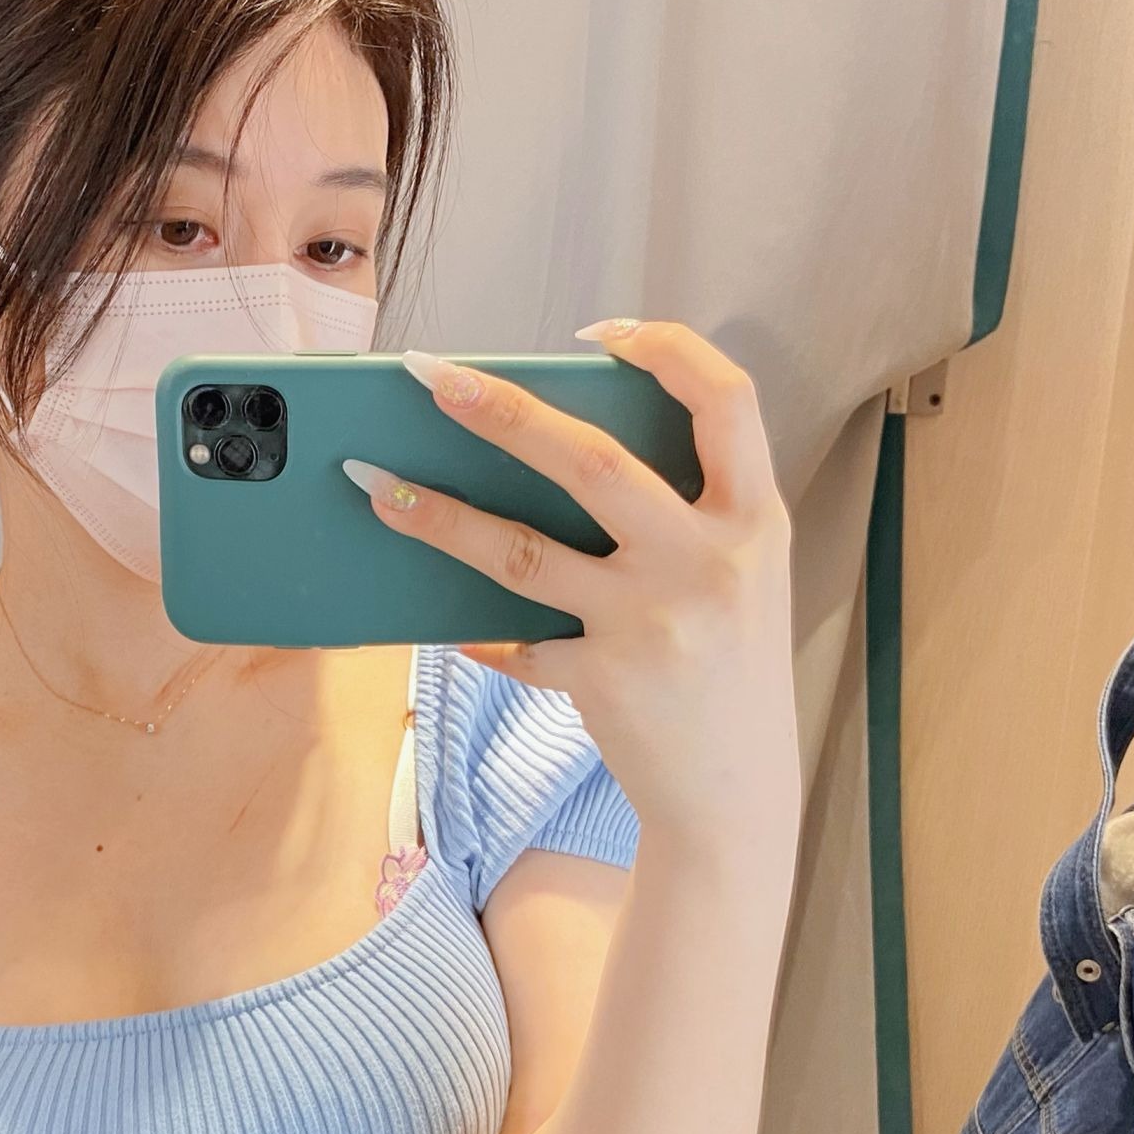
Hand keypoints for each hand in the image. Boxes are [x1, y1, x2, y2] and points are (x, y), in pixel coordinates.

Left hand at [349, 323, 799, 847]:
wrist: (736, 800)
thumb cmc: (729, 676)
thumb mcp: (742, 581)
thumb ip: (686, 519)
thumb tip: (560, 459)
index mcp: (755, 520)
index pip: (726, 400)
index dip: (665, 350)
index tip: (600, 333)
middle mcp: (707, 561)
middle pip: (591, 460)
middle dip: (502, 411)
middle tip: (429, 377)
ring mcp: (652, 621)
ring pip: (522, 550)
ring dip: (439, 516)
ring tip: (378, 487)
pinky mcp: (603, 680)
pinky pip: (517, 642)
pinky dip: (477, 632)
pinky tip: (440, 620)